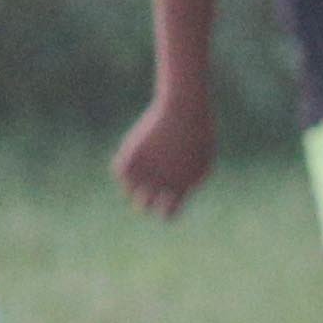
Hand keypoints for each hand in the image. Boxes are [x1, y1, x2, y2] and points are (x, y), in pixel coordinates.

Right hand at [112, 91, 217, 217]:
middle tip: (148, 187)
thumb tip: (180, 191)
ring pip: (128, 190)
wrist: (185, 108)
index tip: (165, 199)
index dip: (165, 209)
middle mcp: (159, 184)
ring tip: (142, 168)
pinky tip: (135, 154)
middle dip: (144, 201)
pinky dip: (124, 165)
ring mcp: (144, 170)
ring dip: (132, 183)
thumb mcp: (202, 156)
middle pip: (142, 207)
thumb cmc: (199, 131)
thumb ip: (191, 177)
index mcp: (181, 188)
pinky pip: (119, 169)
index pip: (167, 214)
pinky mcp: (131, 155)